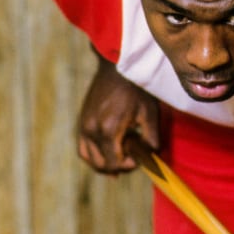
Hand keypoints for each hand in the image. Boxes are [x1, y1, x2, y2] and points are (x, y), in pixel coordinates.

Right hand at [78, 56, 159, 173]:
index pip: (115, 163)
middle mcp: (92, 130)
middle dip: (118, 166)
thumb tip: (151, 158)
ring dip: (105, 164)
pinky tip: (106, 155)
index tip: (140, 158)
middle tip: (133, 157)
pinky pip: (83, 148)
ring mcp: (84, 126)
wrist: (116, 67)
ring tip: (120, 159)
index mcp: (108, 129)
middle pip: (102, 164)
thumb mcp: (149, 113)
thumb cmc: (136, 89)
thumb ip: (151, 139)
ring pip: (90, 158)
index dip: (129, 166)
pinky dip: (93, 156)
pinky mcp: (82, 121)